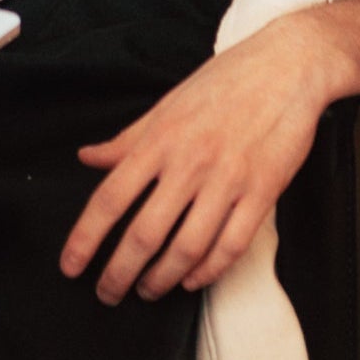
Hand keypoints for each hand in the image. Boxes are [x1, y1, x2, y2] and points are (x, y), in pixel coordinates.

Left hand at [61, 0, 359, 303]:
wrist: (288, 66)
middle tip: (107, 293)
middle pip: (144, 234)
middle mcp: (190, 162)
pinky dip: (208, 271)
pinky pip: (231, 245)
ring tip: (147, 290)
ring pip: (187, 248)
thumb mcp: (168, 103)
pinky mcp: (262, 192)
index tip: (71, 266)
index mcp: (160, 138)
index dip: (85, 239)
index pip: (110, 198)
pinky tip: (192, 279)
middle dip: (119, 273)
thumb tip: (87, 157)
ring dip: (162, 279)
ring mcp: (228, 179)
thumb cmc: (226, 81)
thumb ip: (127, 138)